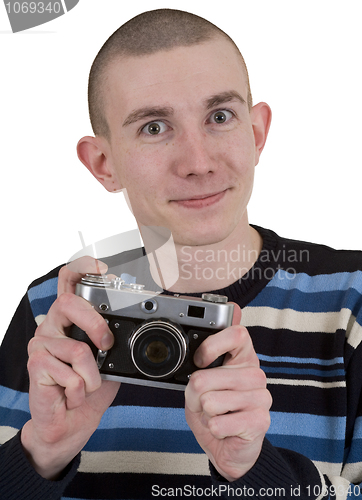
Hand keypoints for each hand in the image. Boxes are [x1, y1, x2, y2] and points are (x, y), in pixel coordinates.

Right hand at [21, 257, 119, 478]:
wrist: (70, 424)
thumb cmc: (88, 389)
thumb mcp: (110, 359)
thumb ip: (115, 337)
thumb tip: (138, 321)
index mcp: (71, 319)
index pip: (69, 280)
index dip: (83, 266)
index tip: (102, 266)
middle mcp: (53, 326)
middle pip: (69, 303)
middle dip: (95, 324)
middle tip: (106, 345)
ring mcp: (41, 344)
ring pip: (77, 348)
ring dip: (92, 376)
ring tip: (86, 384)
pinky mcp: (35, 365)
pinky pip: (70, 373)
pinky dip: (81, 390)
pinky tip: (71, 395)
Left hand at [185, 305, 271, 480]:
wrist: (227, 447)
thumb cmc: (213, 411)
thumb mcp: (200, 385)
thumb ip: (200, 367)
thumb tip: (204, 358)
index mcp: (242, 357)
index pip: (237, 334)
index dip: (212, 345)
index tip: (200, 360)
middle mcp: (255, 374)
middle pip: (209, 376)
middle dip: (196, 394)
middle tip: (205, 402)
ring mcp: (261, 397)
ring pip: (210, 401)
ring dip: (205, 413)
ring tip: (216, 414)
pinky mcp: (261, 420)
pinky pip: (218, 423)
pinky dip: (213, 429)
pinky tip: (224, 428)